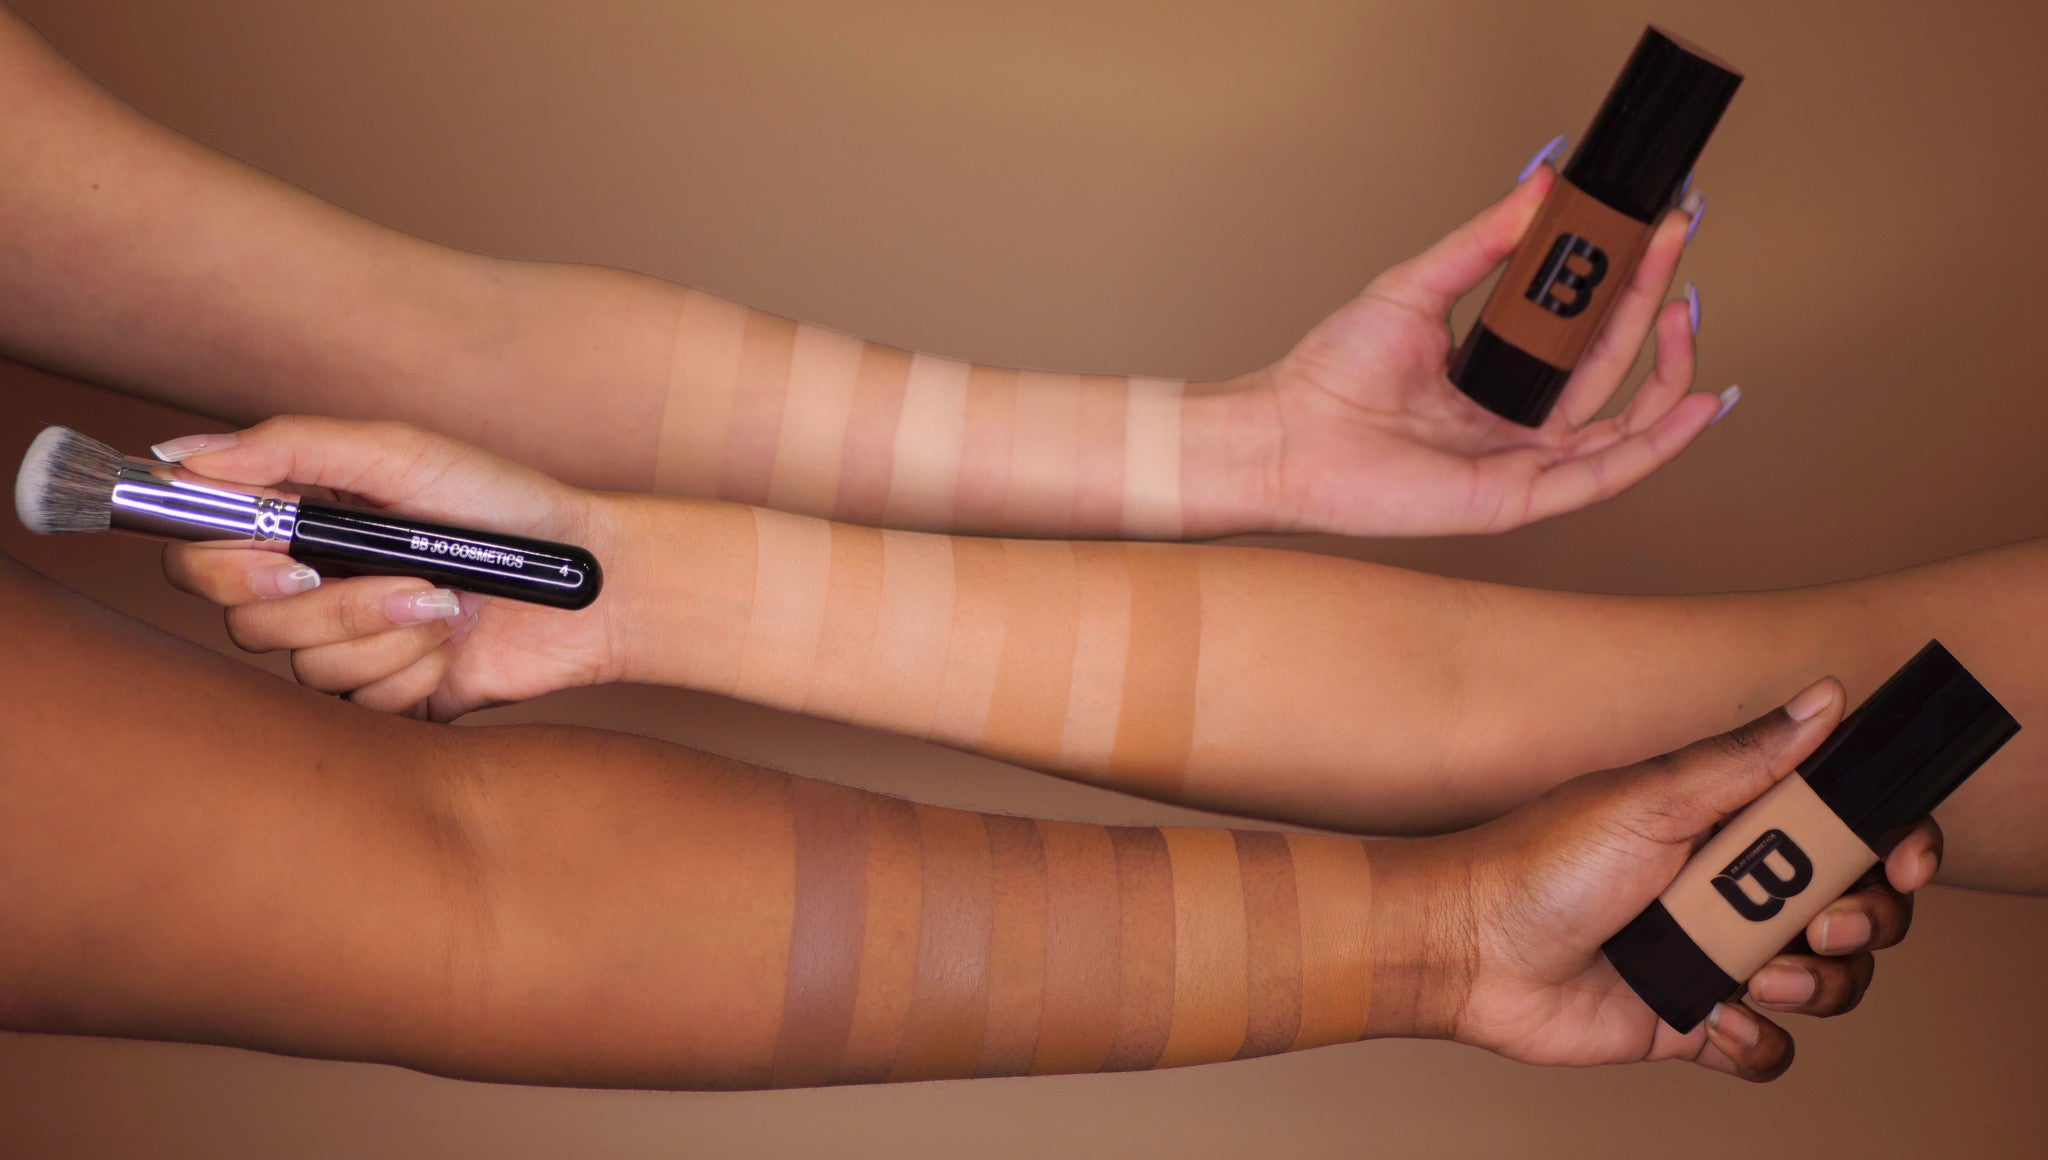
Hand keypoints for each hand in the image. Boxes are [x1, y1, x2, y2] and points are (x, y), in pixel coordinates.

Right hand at [155, 416, 620, 718]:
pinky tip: (455, 644)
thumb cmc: (503, 504)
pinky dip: (412, 671)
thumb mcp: (400, 453)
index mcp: (300, 522)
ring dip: (386, 632)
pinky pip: (359, 703)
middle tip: (402, 577)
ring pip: (305, 665)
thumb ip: (292, 447)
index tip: (283, 560)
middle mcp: (310, 585)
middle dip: (331, 603)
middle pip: (245, 620)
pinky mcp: (386, 694)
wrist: (589, 580)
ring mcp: (346, 645)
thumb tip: (184, 458)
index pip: (202, 555)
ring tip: (448, 601)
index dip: (225, 566)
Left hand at [1227, 154, 1724, 536]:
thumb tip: (1540, 184)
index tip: (1656, 225)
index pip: (1584, 328)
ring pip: (1625, 422)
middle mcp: (1518, 421)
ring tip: (1685, 309)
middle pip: (1612, 366)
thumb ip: (1484, 240)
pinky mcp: (1516, 497)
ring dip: (1667, 369)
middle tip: (1675, 241)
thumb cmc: (1330, 375)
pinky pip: (1604, 474)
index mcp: (1499, 375)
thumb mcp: (1417, 286)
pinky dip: (1657, 444)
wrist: (1287, 434)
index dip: (1626, 279)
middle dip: (1651, 301)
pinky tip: (1698, 403)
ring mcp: (1522, 462)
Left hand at [1420, 678, 1939, 1080]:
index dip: (1896, 846)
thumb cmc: (1542, 861)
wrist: (1468, 949)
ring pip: (1828, 982)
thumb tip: (1826, 697)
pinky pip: (1771, 1050)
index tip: (1903, 861)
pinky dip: (1759, 1042)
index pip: (1850, 829)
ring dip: (1813, 983)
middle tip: (1817, 922)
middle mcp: (1736, 889)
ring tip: (1753, 974)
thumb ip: (1745, 759)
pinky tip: (1716, 1018)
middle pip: (1859, 909)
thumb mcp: (1651, 797)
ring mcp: (1718, 957)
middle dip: (1861, 921)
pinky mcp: (1694, 1020)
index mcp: (1734, 823)